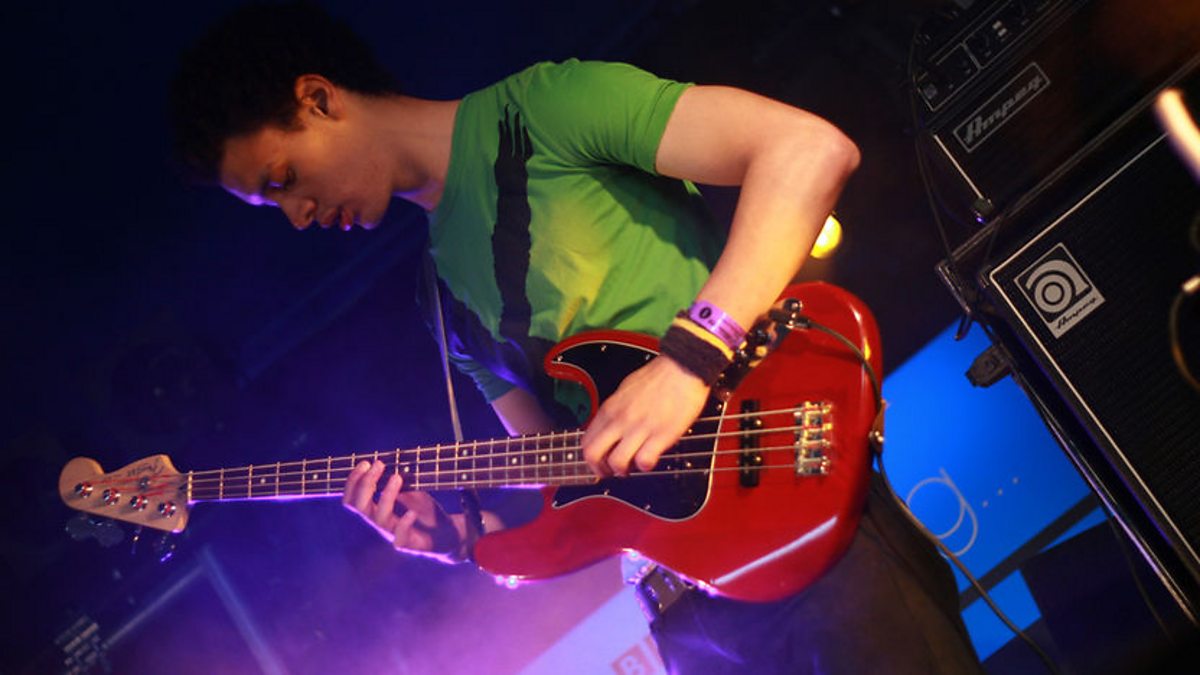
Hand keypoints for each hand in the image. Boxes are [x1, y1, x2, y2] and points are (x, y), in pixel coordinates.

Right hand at [342, 460, 465, 562]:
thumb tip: (389, 464)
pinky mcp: (407, 544)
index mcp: (375, 509)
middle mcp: (379, 522)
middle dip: (365, 484)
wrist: (446, 533)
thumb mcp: (411, 491)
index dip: (353, 481)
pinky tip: (411, 513)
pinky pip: (399, 538)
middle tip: (378, 464)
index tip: (366, 463)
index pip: (352, 498)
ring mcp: (391, 534)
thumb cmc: (424, 511)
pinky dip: (403, 524)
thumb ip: (397, 481)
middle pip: (359, 507)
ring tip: (397, 477)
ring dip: (386, 495)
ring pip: (379, 519)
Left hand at [581, 355, 709, 475]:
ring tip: (633, 466)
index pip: (586, 441)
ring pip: (617, 462)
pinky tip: (651, 459)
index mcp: (610, 408)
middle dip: (599, 470)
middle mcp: (620, 419)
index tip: (600, 463)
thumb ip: (614, 411)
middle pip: (593, 455)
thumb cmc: (658, 377)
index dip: (590, 458)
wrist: (682, 367)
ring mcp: (640, 428)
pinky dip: (645, 466)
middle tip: (611, 471)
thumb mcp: (625, 390)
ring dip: (623, 471)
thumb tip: (609, 427)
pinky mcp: (661, 435)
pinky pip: (644, 461)